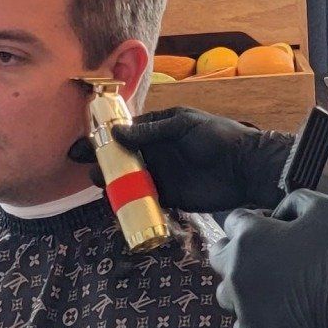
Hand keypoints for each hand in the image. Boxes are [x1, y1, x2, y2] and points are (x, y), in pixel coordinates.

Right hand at [104, 105, 288, 212]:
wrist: (245, 167)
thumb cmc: (218, 137)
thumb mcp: (184, 126)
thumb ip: (151, 131)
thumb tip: (117, 133)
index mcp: (160, 129)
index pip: (125, 133)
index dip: (104, 139)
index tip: (82, 146)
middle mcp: (158, 152)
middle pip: (123, 158)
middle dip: (103, 161)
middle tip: (86, 166)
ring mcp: (163, 174)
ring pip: (130, 179)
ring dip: (113, 181)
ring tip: (99, 182)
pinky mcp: (170, 195)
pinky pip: (144, 198)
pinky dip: (129, 200)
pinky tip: (115, 201)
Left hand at [208, 189, 327, 327]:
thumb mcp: (327, 208)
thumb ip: (295, 200)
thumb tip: (279, 212)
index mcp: (249, 238)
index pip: (234, 220)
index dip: (256, 220)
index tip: (277, 228)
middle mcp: (236, 272)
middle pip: (219, 255)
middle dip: (237, 250)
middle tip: (269, 255)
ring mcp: (242, 307)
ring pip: (226, 292)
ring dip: (243, 285)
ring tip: (274, 285)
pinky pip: (241, 322)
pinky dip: (254, 316)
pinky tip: (278, 310)